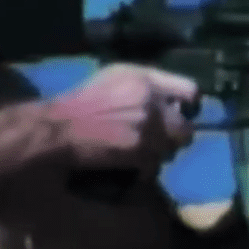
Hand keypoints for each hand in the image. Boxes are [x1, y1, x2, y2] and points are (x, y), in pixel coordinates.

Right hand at [48, 64, 199, 171]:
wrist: (57, 129)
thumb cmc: (80, 104)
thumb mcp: (113, 79)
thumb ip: (145, 86)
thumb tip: (169, 102)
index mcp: (144, 77)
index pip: (190, 91)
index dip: (190, 107)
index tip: (183, 116)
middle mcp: (150, 98)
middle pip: (185, 127)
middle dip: (175, 138)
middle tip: (161, 143)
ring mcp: (146, 124)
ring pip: (170, 149)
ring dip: (159, 155)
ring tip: (141, 155)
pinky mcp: (138, 149)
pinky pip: (154, 166)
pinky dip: (144, 170)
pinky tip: (130, 167)